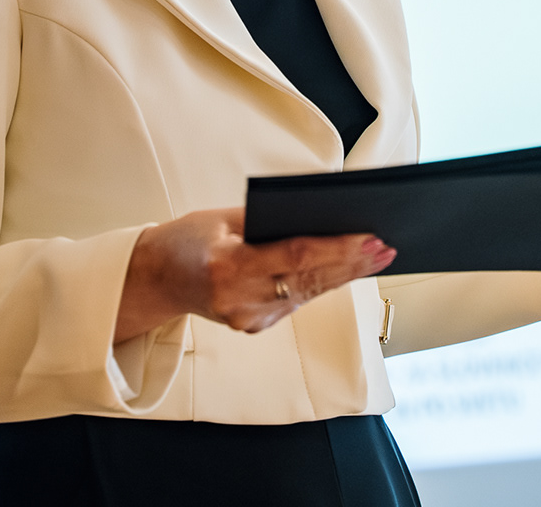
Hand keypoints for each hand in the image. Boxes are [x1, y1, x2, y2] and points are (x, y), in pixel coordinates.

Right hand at [115, 207, 395, 341]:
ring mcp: (247, 318)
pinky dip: (321, 284)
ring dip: (345, 275)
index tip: (368, 237)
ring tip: (377, 256)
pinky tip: (346, 270)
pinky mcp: (254, 326)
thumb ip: (265, 220)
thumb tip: (318, 214)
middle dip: (351, 264)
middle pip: (308, 280)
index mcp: (226, 266)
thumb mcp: (220, 218)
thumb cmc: (186, 240)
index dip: (336, 249)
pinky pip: (296, 301)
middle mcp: (238, 300)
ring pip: (307, 293)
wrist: (155, 278)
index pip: (294, 256)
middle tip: (386, 247)